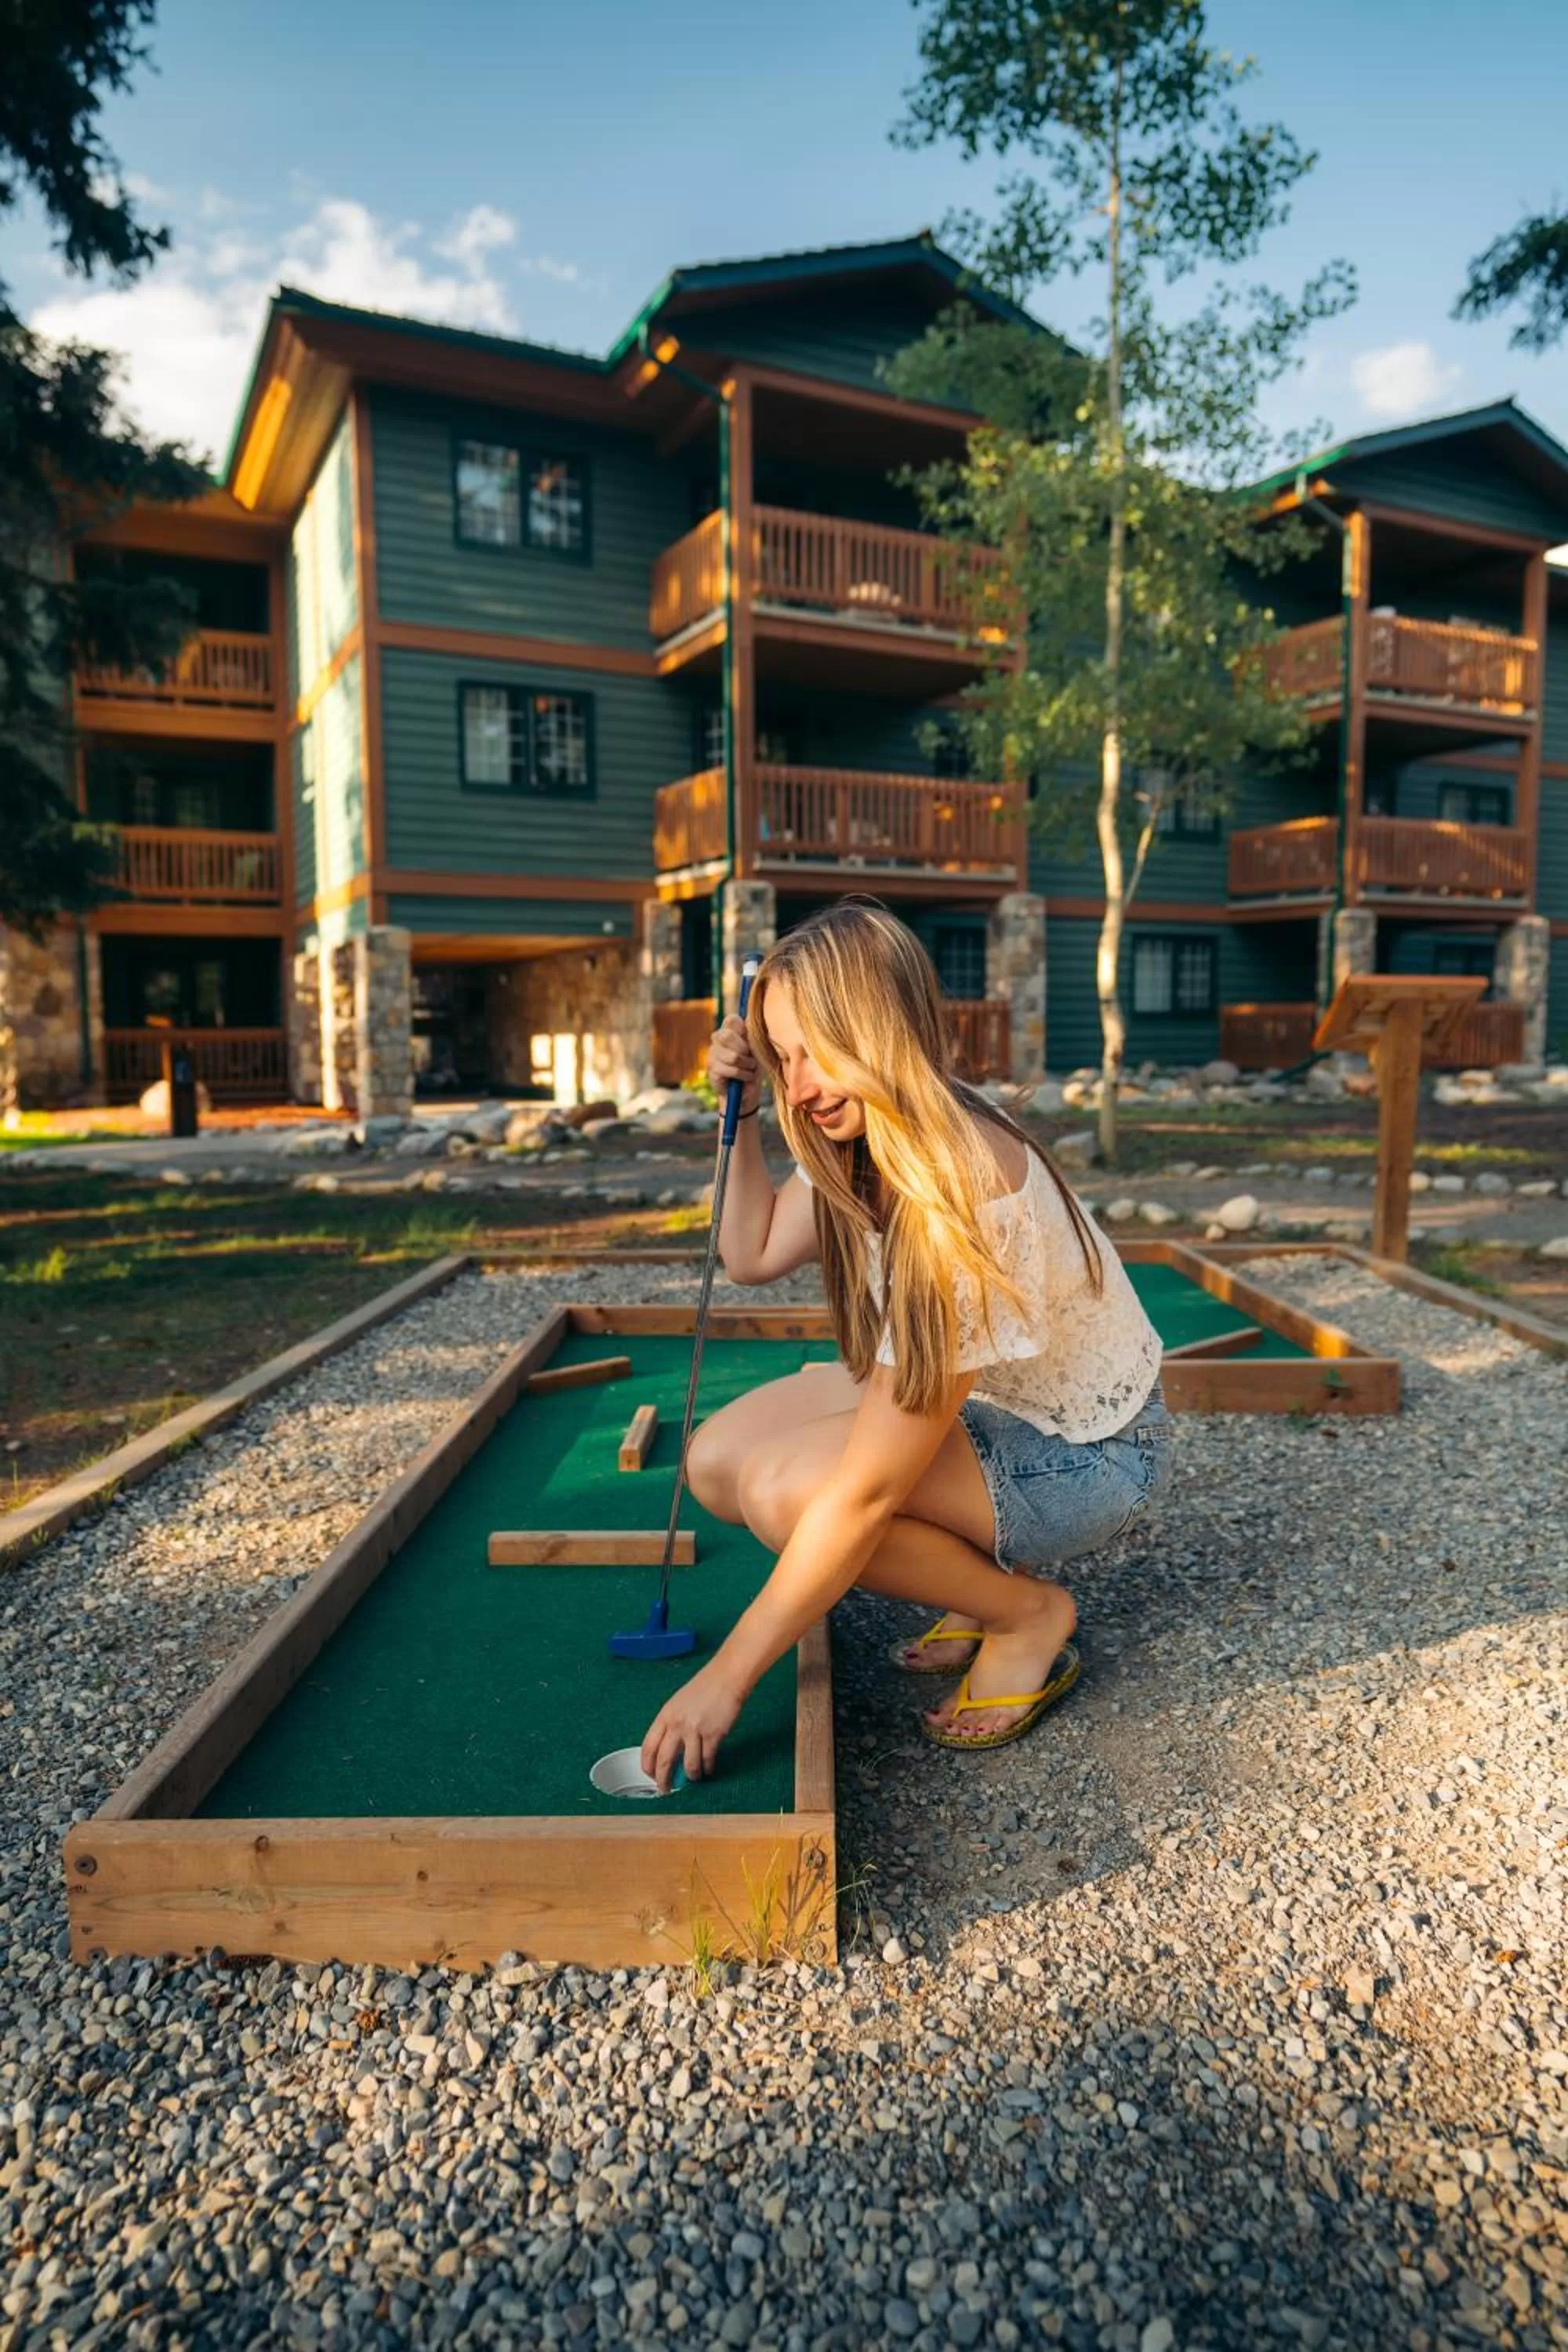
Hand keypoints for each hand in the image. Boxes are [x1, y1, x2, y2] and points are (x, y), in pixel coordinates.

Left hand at [641, 1662, 744, 1790]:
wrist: (725, 1678)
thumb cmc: (702, 1689)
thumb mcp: (677, 1704)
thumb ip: (671, 1725)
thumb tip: (668, 1751)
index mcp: (665, 1716)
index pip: (648, 1747)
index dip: (647, 1766)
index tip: (650, 1776)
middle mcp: (676, 1725)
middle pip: (664, 1760)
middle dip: (663, 1780)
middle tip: (666, 1789)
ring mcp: (695, 1730)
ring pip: (688, 1765)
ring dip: (691, 1776)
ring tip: (693, 1778)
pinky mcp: (713, 1735)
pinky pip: (707, 1760)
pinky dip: (707, 1768)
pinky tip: (708, 1769)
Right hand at [707, 1014, 759, 1117]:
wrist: (746, 1091)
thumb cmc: (753, 1066)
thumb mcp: (757, 1050)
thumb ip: (753, 1036)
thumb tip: (751, 1022)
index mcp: (730, 1030)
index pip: (731, 1020)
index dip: (741, 1028)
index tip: (750, 1040)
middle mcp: (718, 1039)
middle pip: (727, 1035)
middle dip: (744, 1049)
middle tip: (752, 1058)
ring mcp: (713, 1054)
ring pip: (732, 1056)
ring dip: (747, 1065)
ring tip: (750, 1068)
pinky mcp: (712, 1069)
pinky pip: (731, 1070)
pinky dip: (743, 1075)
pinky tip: (746, 1077)